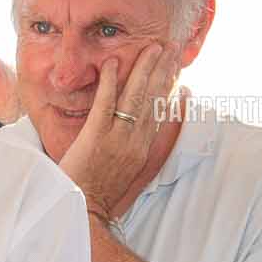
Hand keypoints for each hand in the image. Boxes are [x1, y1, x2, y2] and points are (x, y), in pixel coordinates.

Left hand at [57, 45, 184, 222]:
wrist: (84, 214)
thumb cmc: (105, 197)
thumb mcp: (137, 177)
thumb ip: (152, 154)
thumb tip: (163, 132)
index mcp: (145, 151)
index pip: (162, 112)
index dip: (170, 88)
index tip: (177, 68)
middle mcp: (136, 142)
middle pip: (154, 99)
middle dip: (164, 70)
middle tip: (171, 47)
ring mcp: (117, 139)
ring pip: (135, 97)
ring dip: (144, 69)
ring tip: (152, 48)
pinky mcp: (96, 137)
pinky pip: (105, 104)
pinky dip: (110, 82)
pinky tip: (113, 62)